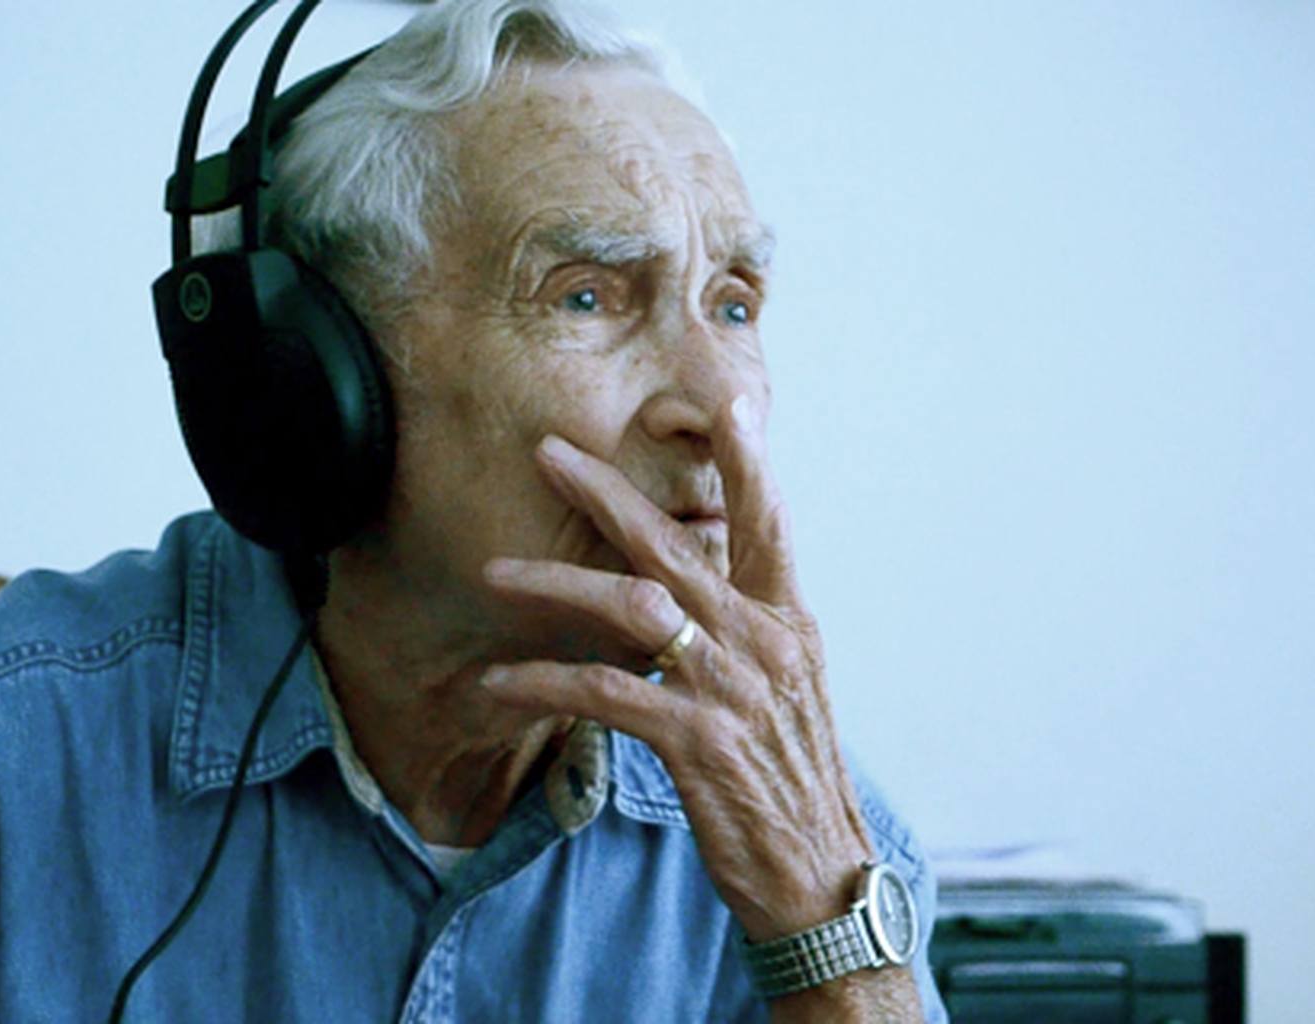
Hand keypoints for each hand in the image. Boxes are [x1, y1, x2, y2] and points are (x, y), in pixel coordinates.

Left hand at [478, 395, 874, 940]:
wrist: (820, 878)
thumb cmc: (792, 788)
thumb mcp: (787, 697)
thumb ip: (749, 639)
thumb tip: (701, 598)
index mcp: (789, 626)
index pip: (771, 525)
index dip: (748, 462)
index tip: (725, 401)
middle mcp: (764, 644)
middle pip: (676, 544)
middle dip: (607, 492)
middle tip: (550, 453)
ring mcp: (731, 690)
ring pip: (630, 605)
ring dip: (555, 581)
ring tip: (494, 571)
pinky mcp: (696, 741)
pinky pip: (605, 693)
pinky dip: (545, 682)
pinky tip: (500, 683)